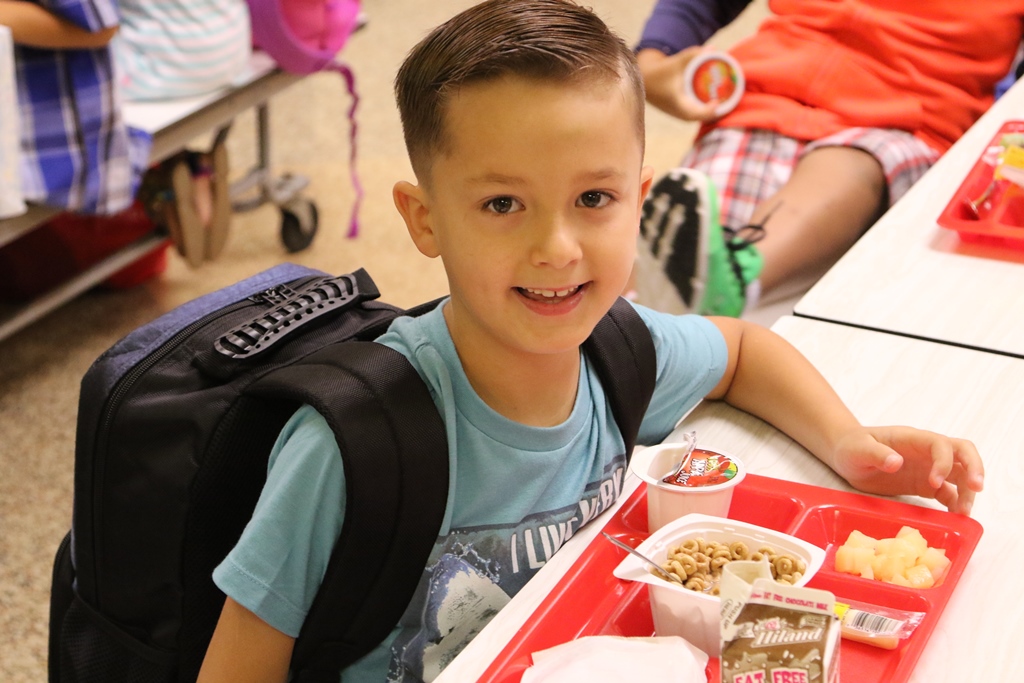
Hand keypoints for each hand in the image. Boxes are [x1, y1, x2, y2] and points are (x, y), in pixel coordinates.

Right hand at [637, 47, 721, 121]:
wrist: (643, 79)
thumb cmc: (659, 72)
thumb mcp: (676, 62)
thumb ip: (694, 54)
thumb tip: (714, 49)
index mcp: (679, 106)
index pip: (699, 114)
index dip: (711, 111)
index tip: (718, 101)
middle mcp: (681, 113)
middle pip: (705, 117)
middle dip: (720, 109)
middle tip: (733, 97)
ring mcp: (681, 114)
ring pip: (702, 116)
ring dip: (715, 109)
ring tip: (729, 98)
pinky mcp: (682, 111)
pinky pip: (699, 112)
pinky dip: (709, 106)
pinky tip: (718, 98)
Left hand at [829, 426, 983, 515]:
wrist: (846, 456)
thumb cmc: (852, 447)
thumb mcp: (858, 449)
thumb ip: (876, 454)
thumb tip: (896, 462)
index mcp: (912, 439)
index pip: (940, 444)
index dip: (943, 462)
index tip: (934, 482)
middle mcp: (926, 452)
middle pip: (963, 453)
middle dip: (974, 468)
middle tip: (976, 489)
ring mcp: (928, 468)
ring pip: (960, 475)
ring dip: (967, 491)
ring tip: (964, 512)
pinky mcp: (925, 485)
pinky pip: (948, 493)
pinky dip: (955, 503)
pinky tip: (956, 516)